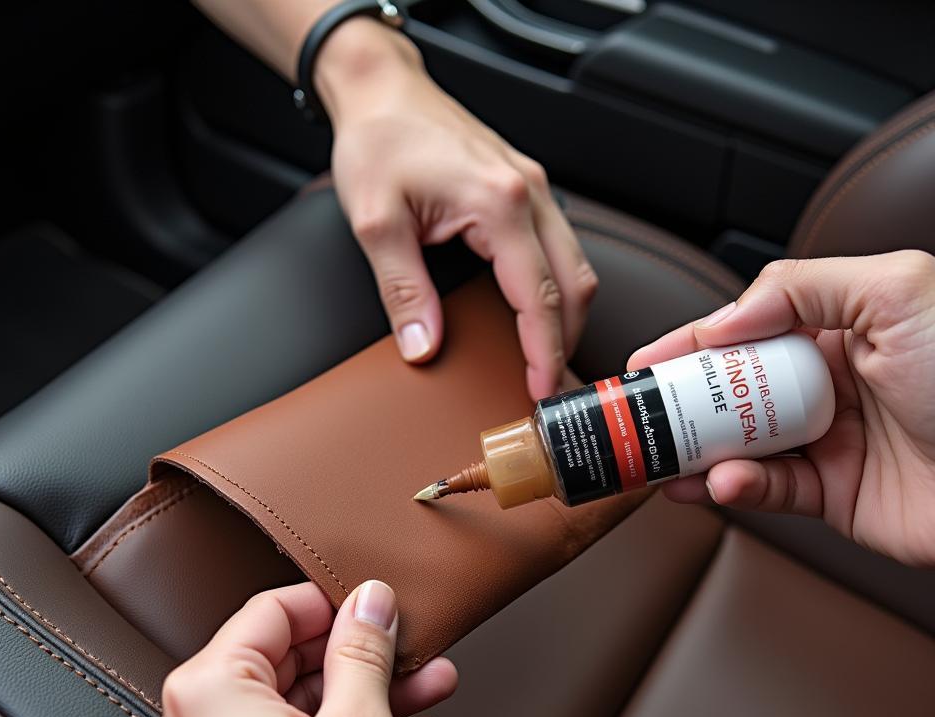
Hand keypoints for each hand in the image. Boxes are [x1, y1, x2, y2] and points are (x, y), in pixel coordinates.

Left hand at [135, 581, 456, 716]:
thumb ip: (363, 652)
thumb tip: (369, 601)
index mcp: (207, 691)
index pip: (272, 610)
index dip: (335, 604)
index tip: (379, 609)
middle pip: (285, 665)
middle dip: (362, 661)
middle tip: (415, 656)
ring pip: (292, 716)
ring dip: (363, 706)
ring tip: (426, 698)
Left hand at [316, 18, 596, 400]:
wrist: (381, 90)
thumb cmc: (379, 141)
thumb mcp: (376, 223)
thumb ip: (403, 291)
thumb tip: (422, 346)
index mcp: (500, 203)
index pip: (539, 297)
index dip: (544, 352)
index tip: (540, 391)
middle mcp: (529, 194)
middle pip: (575, 285)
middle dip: (565, 343)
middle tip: (547, 387)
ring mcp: (535, 187)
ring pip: (577, 266)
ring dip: (567, 316)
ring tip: (547, 358)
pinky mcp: (526, 187)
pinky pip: (560, 246)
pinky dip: (559, 287)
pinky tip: (539, 311)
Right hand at [628, 251, 934, 566]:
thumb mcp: (895, 292)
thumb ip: (801, 286)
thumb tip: (724, 320)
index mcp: (840, 329)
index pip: (746, 332)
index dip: (689, 345)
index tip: (642, 363)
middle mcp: (829, 384)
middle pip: (732, 391)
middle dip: (680, 404)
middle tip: (639, 417)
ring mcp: (828, 441)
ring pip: (739, 445)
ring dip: (697, 452)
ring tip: (664, 459)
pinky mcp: (832, 495)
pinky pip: (767, 491)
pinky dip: (735, 488)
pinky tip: (718, 483)